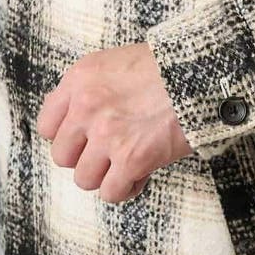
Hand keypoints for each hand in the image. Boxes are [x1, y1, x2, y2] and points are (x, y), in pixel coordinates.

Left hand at [36, 43, 191, 202]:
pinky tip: (143, 172)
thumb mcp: (121, 62)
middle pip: (62, 156)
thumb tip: (82, 120)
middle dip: (87, 158)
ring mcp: (107, 134)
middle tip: (112, 151)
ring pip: (85, 179)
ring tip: (131, 161)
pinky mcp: (131, 159)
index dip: (69, 136)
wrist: (206, 74)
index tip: (87, 138)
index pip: (48, 124)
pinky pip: (112, 192)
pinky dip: (128, 188)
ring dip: (108, 175)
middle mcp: (87, 106)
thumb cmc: (173, 66)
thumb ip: (95, 87)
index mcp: (82, 78)